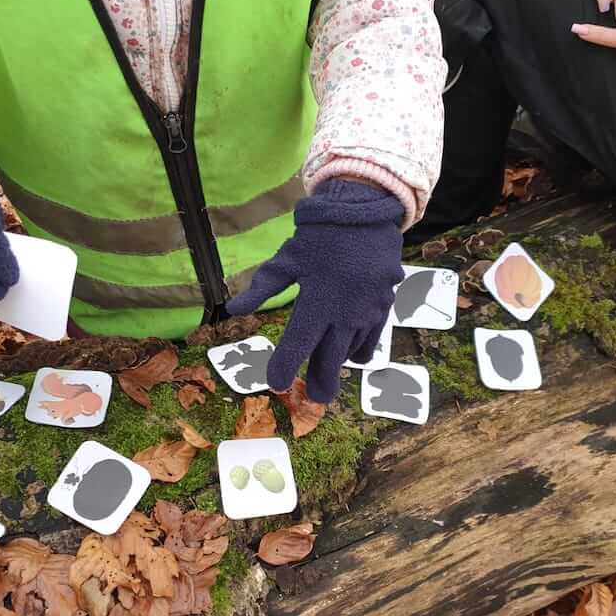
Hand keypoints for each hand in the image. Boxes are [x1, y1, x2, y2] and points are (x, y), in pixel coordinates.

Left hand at [226, 179, 404, 402]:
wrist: (365, 215)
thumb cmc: (320, 236)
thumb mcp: (286, 259)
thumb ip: (262, 288)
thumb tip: (233, 310)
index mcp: (316, 303)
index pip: (296, 345)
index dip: (284, 367)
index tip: (274, 382)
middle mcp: (343, 314)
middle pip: (329, 360)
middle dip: (319, 382)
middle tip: (313, 399)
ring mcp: (366, 314)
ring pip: (351, 354)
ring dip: (337, 366)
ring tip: (326, 377)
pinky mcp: (383, 308)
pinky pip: (371, 341)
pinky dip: (358, 351)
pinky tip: (349, 354)